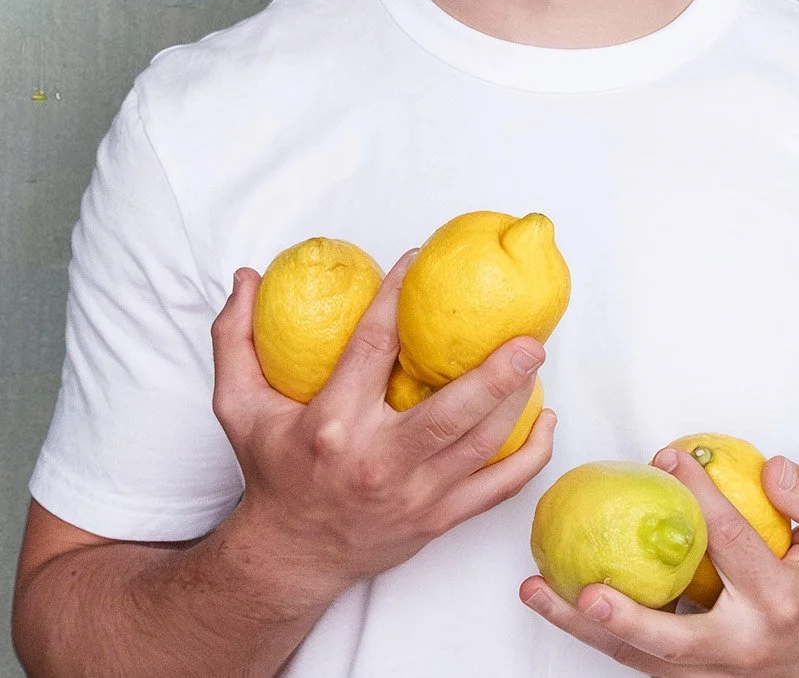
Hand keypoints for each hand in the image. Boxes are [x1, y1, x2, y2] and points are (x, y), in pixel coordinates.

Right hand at [211, 251, 554, 601]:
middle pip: (452, 411)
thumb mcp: (238, 407)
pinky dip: (530, 455)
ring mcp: (415, 495)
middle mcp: (379, 462)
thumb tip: (246, 277)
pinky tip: (546, 420)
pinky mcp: (439, 519)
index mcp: (333, 426)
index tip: (415, 258)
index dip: (394, 298)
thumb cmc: (272, 472)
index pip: (373, 348)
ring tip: (536, 358)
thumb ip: (235, 338)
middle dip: (498, 371)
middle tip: (529, 334)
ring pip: (482, 445)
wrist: (291, 558)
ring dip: (518, 401)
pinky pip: (498, 487)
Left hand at [520, 448, 798, 677]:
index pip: (730, 543)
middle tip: (588, 588)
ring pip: (636, 657)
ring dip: (581, 628)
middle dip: (629, 616)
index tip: (668, 459)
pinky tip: (553, 598)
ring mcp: (706, 674)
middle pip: (674, 638)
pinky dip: (589, 632)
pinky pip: (629, 657)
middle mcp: (737, 646)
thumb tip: (770, 468)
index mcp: (776, 600)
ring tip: (536, 590)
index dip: (700, 497)